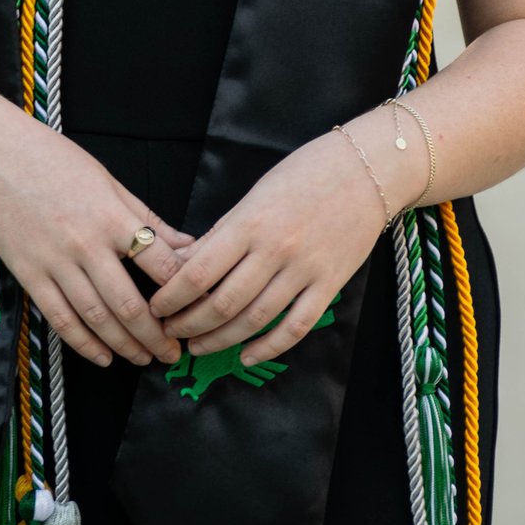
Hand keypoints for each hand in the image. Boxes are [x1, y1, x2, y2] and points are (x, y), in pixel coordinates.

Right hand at [0, 118, 193, 369]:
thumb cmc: (53, 159)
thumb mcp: (107, 180)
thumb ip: (145, 216)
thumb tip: (185, 244)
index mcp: (111, 216)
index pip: (158, 263)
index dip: (182, 291)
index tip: (194, 307)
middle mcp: (85, 244)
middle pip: (129, 303)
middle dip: (155, 335)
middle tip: (171, 351)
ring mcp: (55, 262)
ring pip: (96, 318)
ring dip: (124, 345)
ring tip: (143, 357)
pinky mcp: (29, 275)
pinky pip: (60, 319)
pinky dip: (84, 344)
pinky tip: (102, 356)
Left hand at [146, 130, 389, 364]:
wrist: (367, 169)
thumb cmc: (305, 173)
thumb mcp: (255, 194)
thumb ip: (223, 233)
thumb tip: (184, 265)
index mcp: (250, 223)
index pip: (198, 272)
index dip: (172, 297)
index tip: (156, 307)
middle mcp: (275, 250)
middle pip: (222, 303)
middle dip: (190, 324)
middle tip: (170, 333)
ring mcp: (305, 271)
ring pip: (255, 320)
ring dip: (220, 340)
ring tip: (198, 347)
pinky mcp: (330, 286)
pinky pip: (295, 327)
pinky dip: (268, 348)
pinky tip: (246, 355)